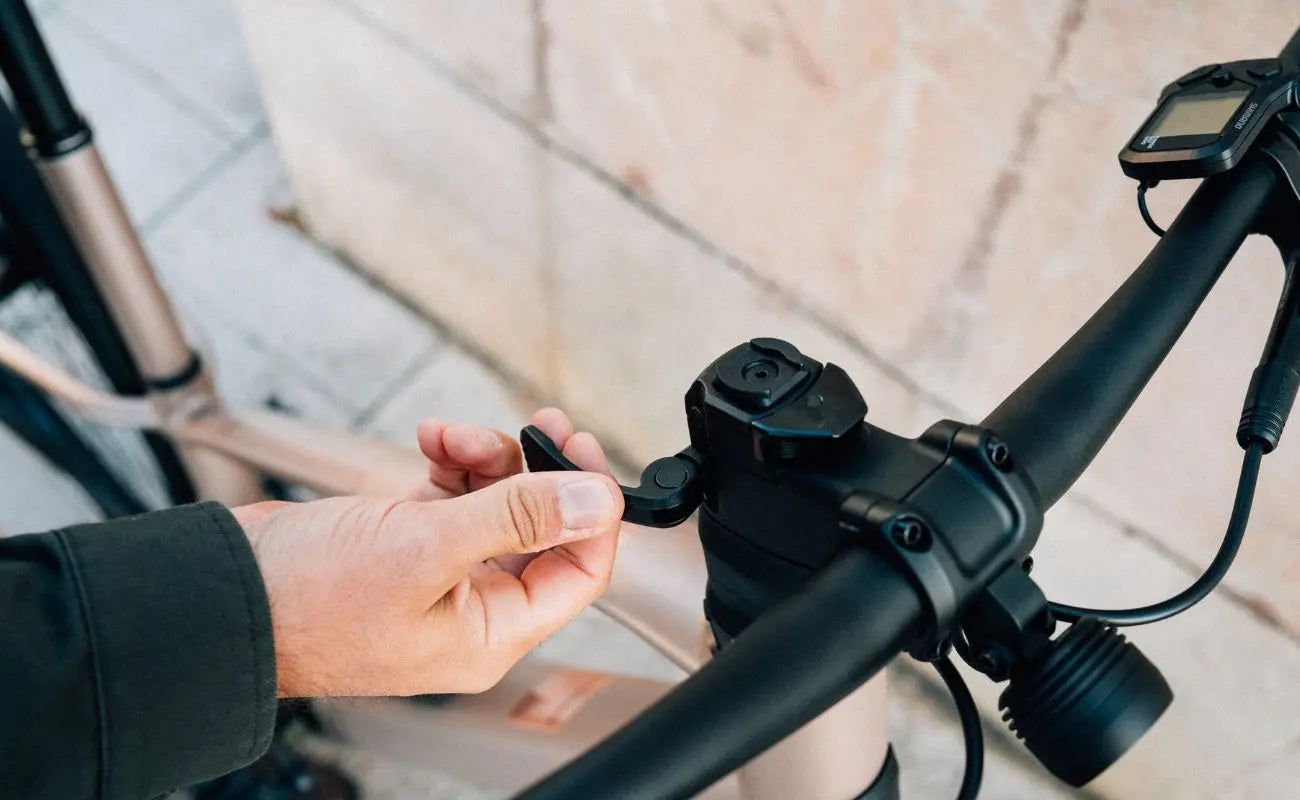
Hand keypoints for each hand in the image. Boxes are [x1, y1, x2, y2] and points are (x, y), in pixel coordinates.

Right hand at [231, 409, 622, 696]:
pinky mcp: (408, 543)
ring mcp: (440, 573)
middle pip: (542, 529)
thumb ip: (518, 519)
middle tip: (541, 424)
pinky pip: (455, 495)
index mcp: (491, 631)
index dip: (591, 509)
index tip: (583, 452)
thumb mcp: (424, 547)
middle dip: (539, 471)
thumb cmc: (306, 598)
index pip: (579, 571)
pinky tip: (431, 440)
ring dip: (485, 458)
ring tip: (451, 436)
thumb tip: (596, 501)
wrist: (221, 591)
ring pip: (498, 503)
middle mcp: (472, 606)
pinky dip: (451, 461)